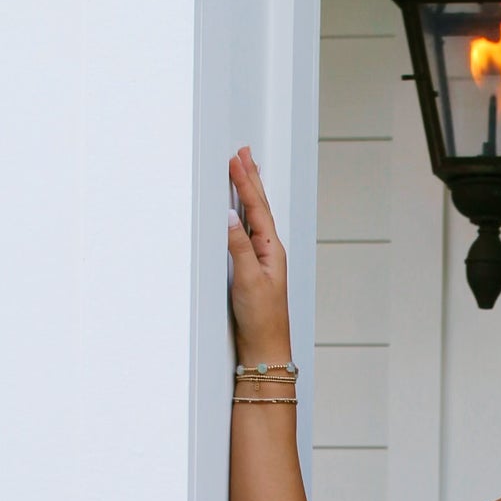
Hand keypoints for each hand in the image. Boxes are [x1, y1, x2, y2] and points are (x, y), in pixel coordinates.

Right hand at [227, 147, 289, 355]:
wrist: (265, 348)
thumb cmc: (262, 319)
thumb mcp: (248, 279)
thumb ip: (238, 247)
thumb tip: (228, 215)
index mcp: (271, 249)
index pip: (257, 208)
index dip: (245, 182)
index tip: (236, 159)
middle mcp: (269, 251)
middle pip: (259, 207)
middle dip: (250, 178)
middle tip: (244, 153)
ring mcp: (261, 260)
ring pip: (254, 217)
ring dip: (248, 192)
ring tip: (244, 170)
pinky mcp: (251, 270)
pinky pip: (247, 232)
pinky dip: (243, 214)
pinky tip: (240, 211)